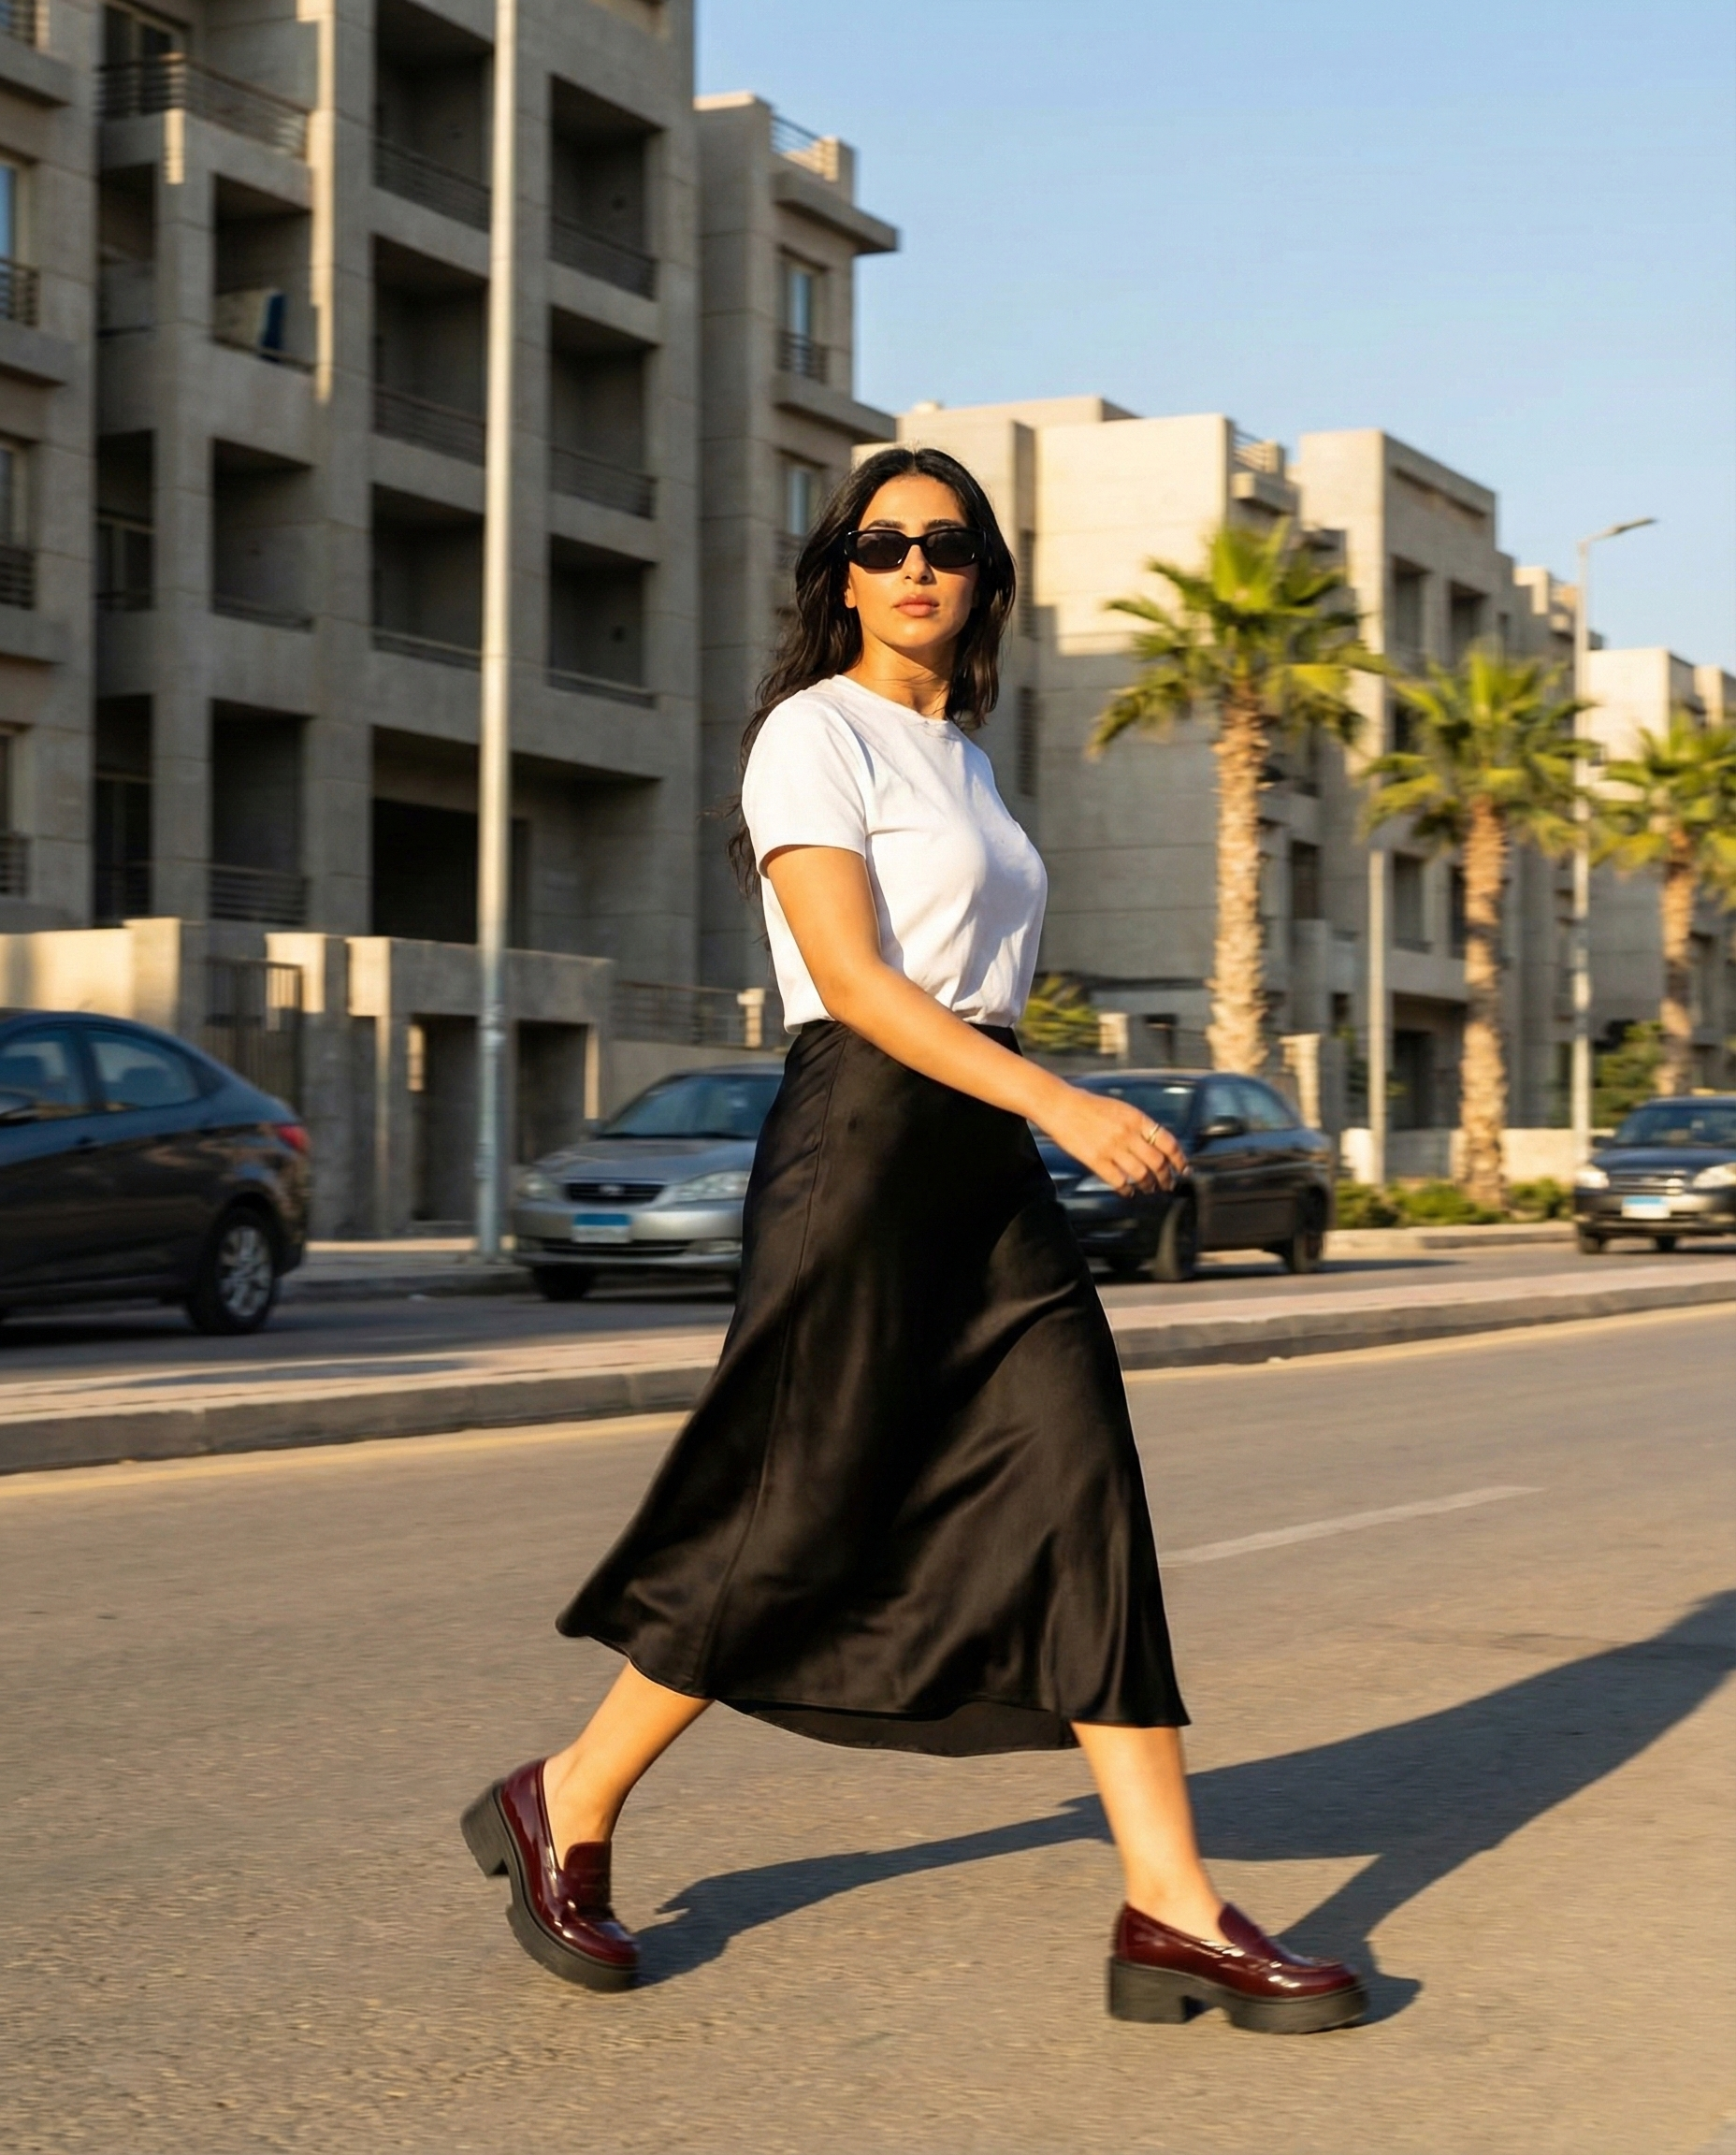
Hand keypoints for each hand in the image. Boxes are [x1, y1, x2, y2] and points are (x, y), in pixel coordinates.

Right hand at [1037, 1084, 1184, 1195]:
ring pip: (1141, 1175)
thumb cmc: (1090, 1106)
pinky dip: (1127, 1190)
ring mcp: (1111, 1148)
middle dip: (1166, 1178)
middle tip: (1168, 1185)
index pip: (1167, 1142)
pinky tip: (1128, 1192)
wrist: (1061, 1106)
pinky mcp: (1095, 1160)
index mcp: (1136, 1118)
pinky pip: (1118, 1181)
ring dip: (1149, 1186)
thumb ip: (1138, 1126)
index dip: (1179, 1159)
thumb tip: (1158, 1145)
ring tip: (1150, 1189)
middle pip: (1157, 1162)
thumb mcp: (1120, 1109)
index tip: (1184, 1170)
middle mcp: (1127, 1134)